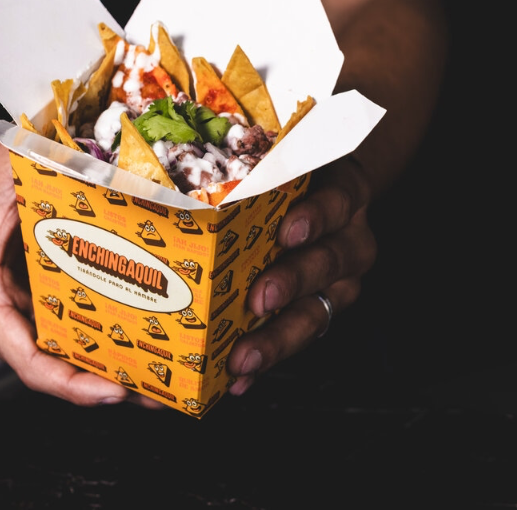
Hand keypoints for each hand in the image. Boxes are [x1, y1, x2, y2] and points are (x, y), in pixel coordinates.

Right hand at [0, 141, 161, 407]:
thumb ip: (29, 154)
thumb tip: (82, 144)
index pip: (26, 359)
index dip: (69, 383)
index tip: (111, 390)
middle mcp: (11, 314)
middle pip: (58, 366)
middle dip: (109, 383)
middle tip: (158, 393)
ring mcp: (32, 309)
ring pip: (72, 351)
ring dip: (117, 364)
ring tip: (166, 377)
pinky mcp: (49, 297)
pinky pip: (81, 322)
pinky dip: (112, 331)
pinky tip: (152, 332)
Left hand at [225, 156, 375, 395]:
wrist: (331, 191)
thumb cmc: (291, 170)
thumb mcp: (287, 152)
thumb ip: (258, 154)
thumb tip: (167, 137)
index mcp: (341, 192)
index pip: (337, 200)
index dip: (315, 217)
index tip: (288, 230)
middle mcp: (349, 239)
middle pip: (329, 263)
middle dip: (292, 283)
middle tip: (258, 299)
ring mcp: (339, 282)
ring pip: (317, 313)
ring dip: (277, 339)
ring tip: (242, 359)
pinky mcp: (321, 312)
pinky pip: (296, 341)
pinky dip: (267, 361)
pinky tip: (237, 379)